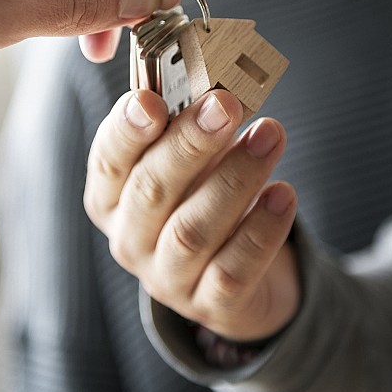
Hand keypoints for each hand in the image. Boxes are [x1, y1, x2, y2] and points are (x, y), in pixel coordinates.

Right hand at [84, 89, 299, 341]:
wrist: (232, 276)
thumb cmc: (201, 200)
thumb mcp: (187, 162)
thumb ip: (191, 127)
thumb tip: (219, 86)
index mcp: (111, 197)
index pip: (108, 161)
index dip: (126, 130)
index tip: (151, 100)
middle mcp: (130, 239)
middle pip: (151, 191)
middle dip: (189, 144)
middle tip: (225, 105)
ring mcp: (167, 277)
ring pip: (194, 230)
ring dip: (234, 178)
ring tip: (270, 134)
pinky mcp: (210, 305)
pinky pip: (234, 270)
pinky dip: (261, 230)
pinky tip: (283, 194)